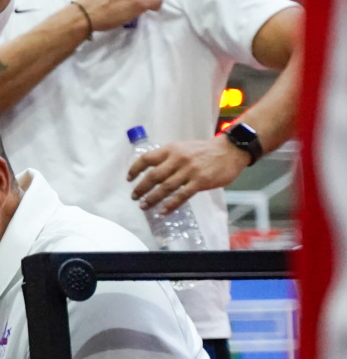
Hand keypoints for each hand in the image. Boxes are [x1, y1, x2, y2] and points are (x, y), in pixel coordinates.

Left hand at [128, 136, 248, 212]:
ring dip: (152, 198)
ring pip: (165, 187)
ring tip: (144, 206)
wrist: (230, 150)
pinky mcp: (200, 181)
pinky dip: (170, 204)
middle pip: (153, 176)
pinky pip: (182, 195)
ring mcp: (189, 171)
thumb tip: (152, 171)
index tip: (129, 179)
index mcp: (171, 149)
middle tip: (134, 197)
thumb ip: (168, 157)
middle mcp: (178, 159)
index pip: (146, 159)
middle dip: (141, 188)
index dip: (135, 169)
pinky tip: (163, 211)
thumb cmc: (204, 150)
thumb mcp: (183, 147)